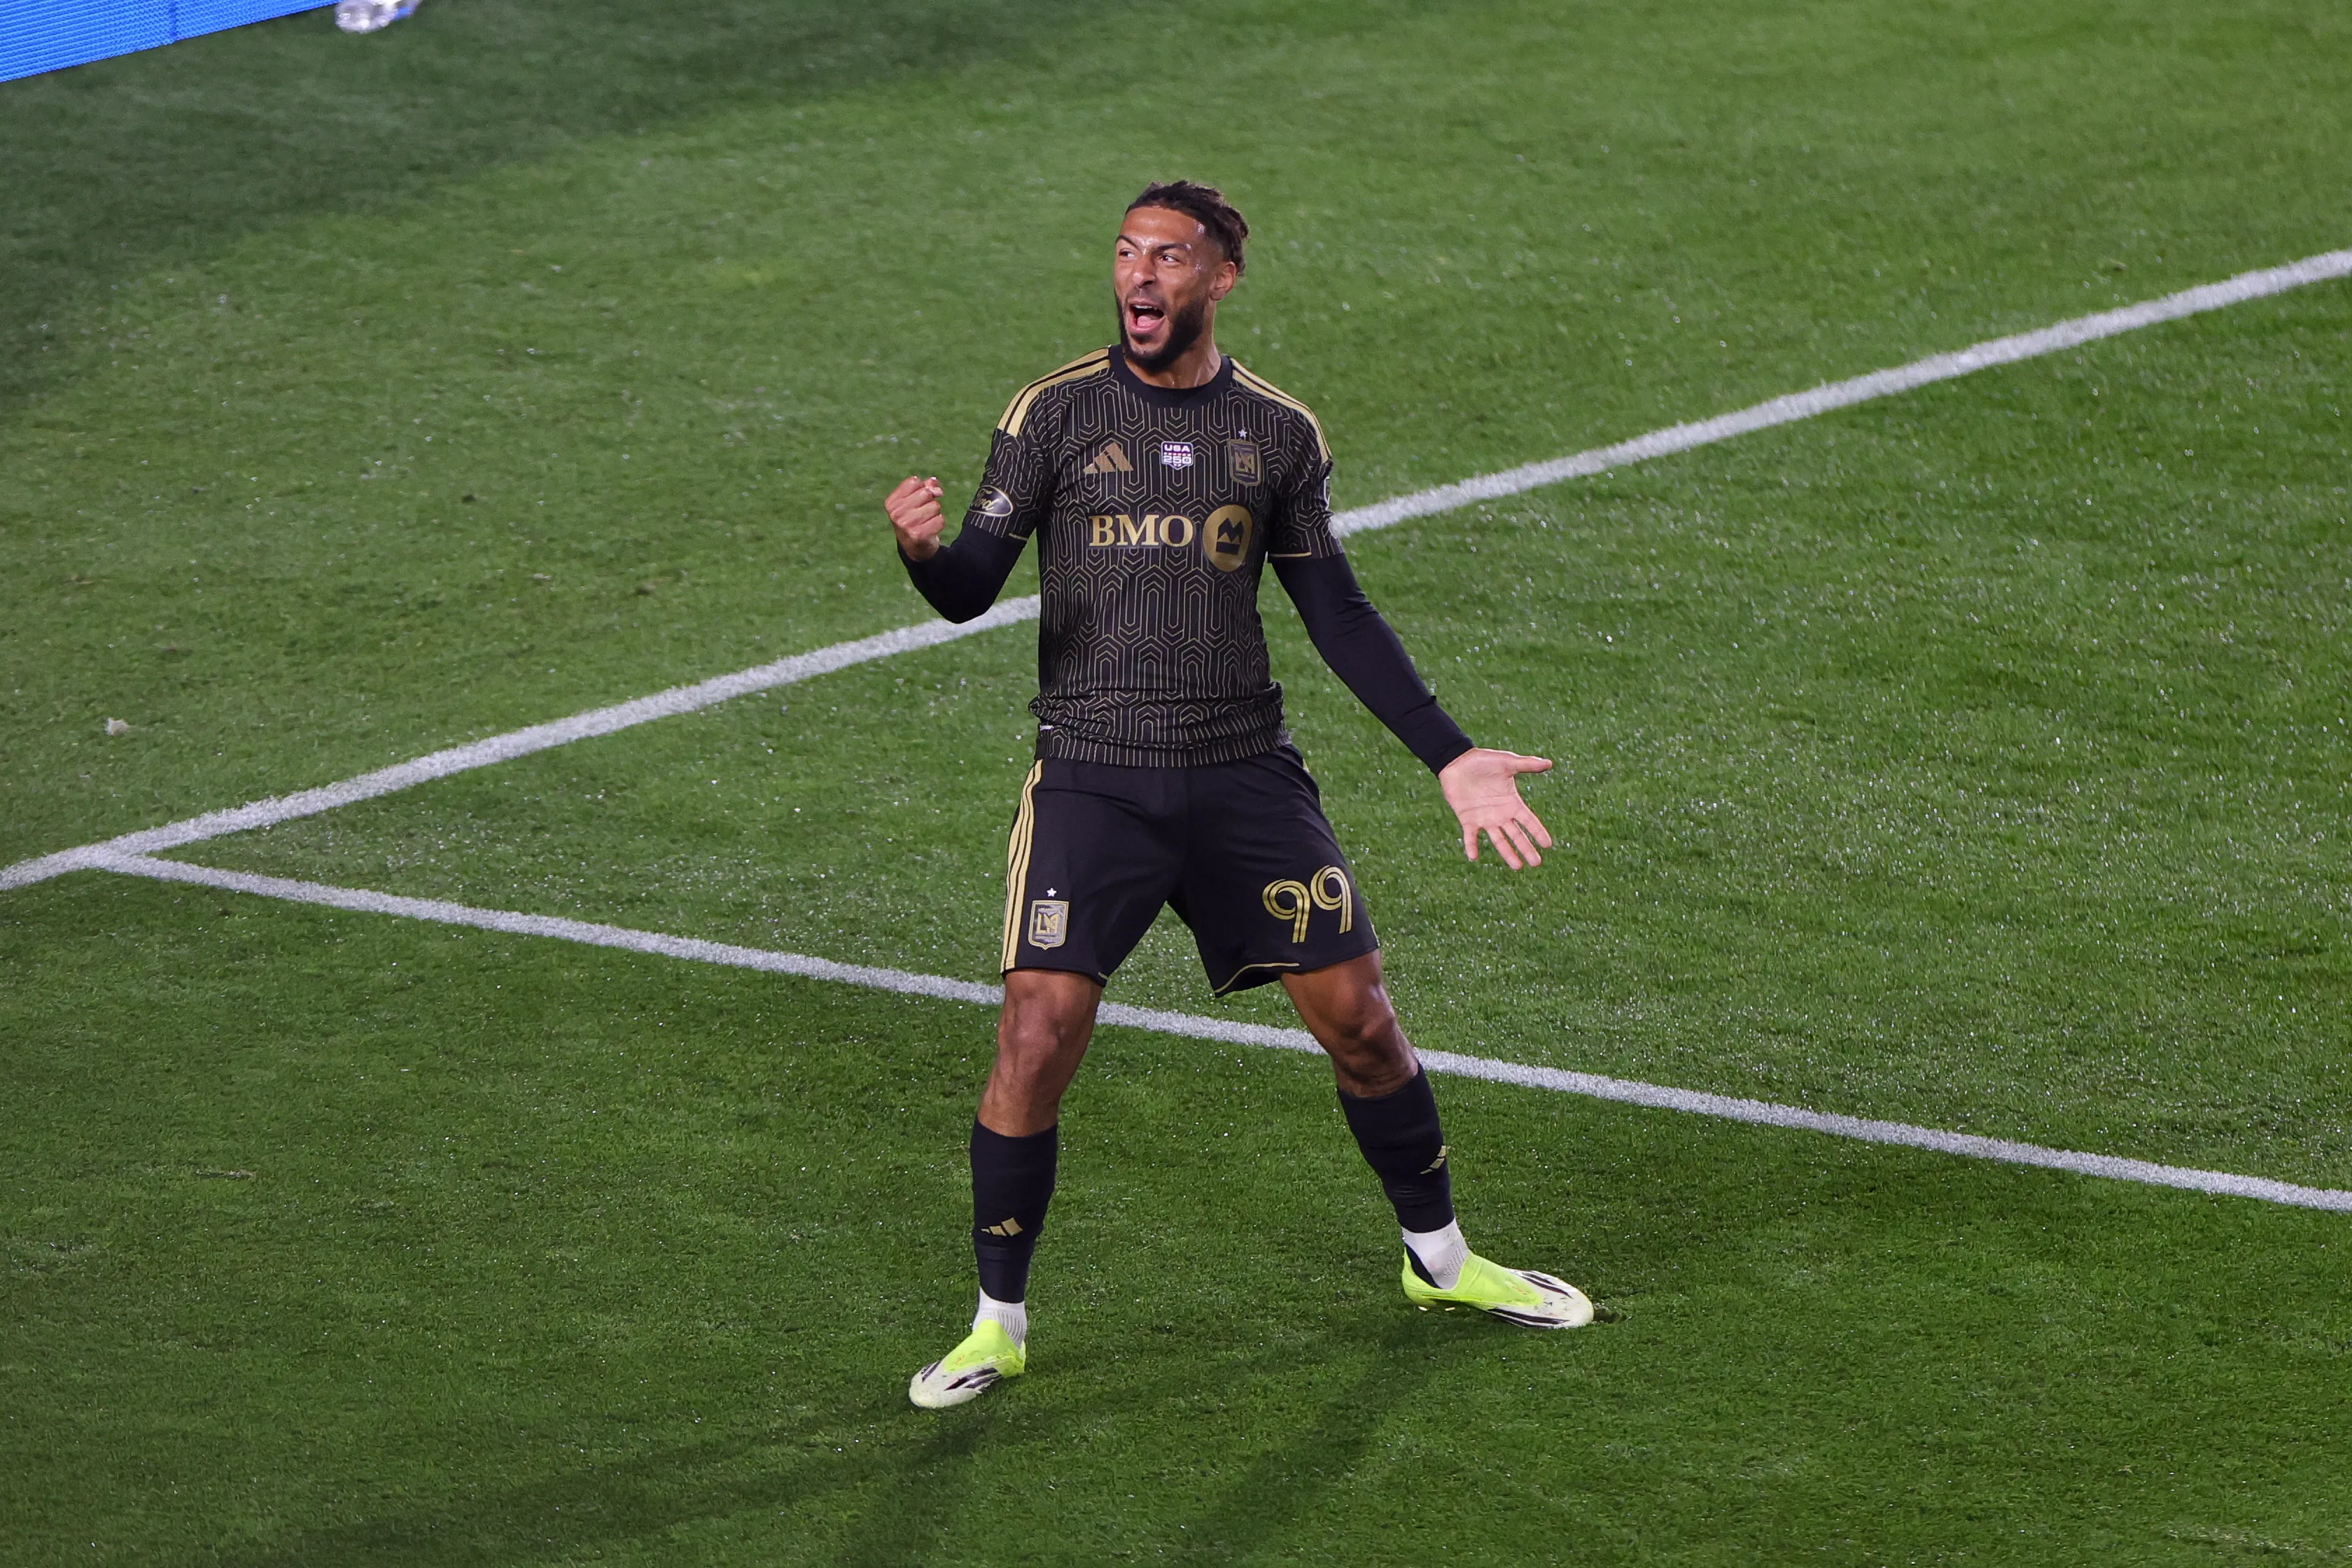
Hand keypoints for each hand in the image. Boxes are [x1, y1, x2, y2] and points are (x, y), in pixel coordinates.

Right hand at [885, 475, 946, 560]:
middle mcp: (896, 513)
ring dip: (935, 513)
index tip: (921, 498)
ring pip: (935, 506)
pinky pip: (940, 519)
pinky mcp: (918, 535)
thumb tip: (933, 482)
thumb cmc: (915, 518)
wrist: (915, 547)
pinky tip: (931, 529)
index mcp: (892, 502)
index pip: (914, 482)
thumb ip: (926, 487)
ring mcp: (905, 525)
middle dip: (930, 501)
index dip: (923, 487)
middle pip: (926, 493)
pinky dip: (939, 523)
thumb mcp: (916, 500)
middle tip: (924, 512)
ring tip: (926, 521)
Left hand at [1438, 748, 1554, 868]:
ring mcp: (1484, 818)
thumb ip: (1526, 764)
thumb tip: (1549, 763)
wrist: (1457, 761)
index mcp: (1512, 802)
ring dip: (1507, 853)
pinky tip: (1474, 857)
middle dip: (1527, 849)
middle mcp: (1500, 814)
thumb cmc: (1483, 761)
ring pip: (1498, 840)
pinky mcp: (1467, 819)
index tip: (1548, 845)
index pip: (1528, 821)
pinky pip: (1470, 836)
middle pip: (1516, 835)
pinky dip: (1471, 846)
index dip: (1537, 832)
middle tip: (1536, 863)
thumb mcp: (1507, 762)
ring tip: (1517, 866)